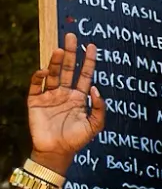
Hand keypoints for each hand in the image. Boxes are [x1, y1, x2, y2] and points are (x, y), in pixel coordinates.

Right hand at [27, 34, 103, 172]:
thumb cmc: (76, 140)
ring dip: (55, 62)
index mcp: (79, 97)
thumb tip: (96, 88)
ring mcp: (49, 95)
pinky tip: (44, 71)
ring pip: (52, 74)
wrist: (57, 151)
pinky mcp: (35, 100)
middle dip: (70, 53)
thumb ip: (99, 108)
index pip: (85, 75)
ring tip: (59, 49)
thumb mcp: (95, 125)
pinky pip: (36, 85)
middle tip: (71, 37)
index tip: (92, 46)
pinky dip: (39, 77)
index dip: (88, 61)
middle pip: (67, 69)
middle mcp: (64, 93)